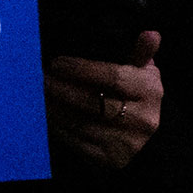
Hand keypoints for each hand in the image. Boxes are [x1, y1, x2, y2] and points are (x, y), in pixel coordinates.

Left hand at [45, 30, 163, 168]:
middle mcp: (140, 119)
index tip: (57, 63)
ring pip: (80, 123)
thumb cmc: (141, 98)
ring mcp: (124, 142)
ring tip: (39, 93)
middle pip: (92, 102)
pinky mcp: (110, 159)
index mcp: (149, 92)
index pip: (112, 77)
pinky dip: (58, 127)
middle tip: (41, 77)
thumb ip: (142, 52)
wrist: (153, 142)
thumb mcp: (146, 74)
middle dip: (61, 88)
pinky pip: (77, 142)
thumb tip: (150, 33)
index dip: (82, 69)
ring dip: (54, 108)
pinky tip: (47, 114)